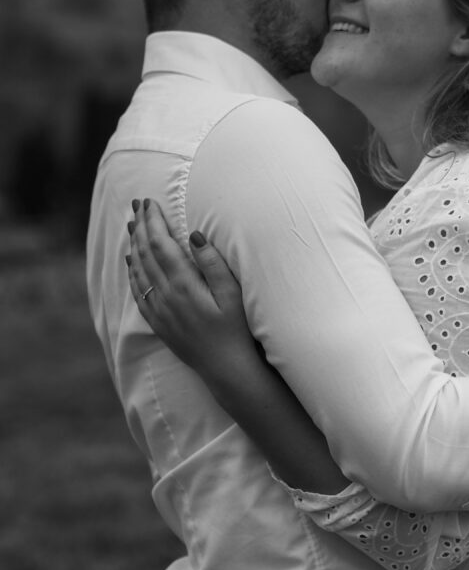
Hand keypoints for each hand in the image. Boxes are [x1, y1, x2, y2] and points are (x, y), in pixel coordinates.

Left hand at [126, 199, 260, 388]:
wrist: (226, 368)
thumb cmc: (237, 328)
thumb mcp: (233, 293)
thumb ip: (213, 263)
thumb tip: (194, 234)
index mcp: (184, 285)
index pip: (161, 244)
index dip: (153, 221)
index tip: (150, 201)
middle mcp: (166, 296)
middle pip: (146, 253)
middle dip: (141, 225)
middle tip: (138, 203)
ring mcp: (159, 311)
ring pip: (138, 270)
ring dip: (134, 244)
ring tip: (132, 224)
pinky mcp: (158, 322)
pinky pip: (138, 291)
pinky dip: (132, 271)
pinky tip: (132, 261)